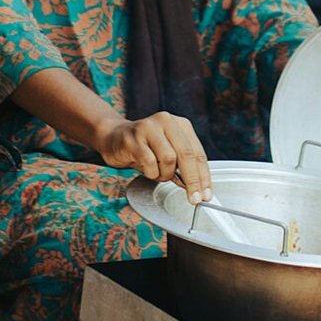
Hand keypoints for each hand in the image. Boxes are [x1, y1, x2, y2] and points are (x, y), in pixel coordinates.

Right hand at [96, 110, 212, 203]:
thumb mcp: (167, 152)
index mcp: (180, 124)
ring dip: (165, 174)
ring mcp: (149, 127)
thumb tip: (198, 188)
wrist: (114, 137)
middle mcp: (166, 121)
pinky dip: (151, 173)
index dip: (204, 176)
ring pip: (169, 159)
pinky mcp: (133, 138)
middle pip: (187, 155)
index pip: (198, 153)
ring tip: (157, 173)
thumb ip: (182, 166)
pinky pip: (149, 162)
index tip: (206, 194)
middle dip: (193, 181)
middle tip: (194, 199)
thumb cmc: (144, 148)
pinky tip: (146, 169)